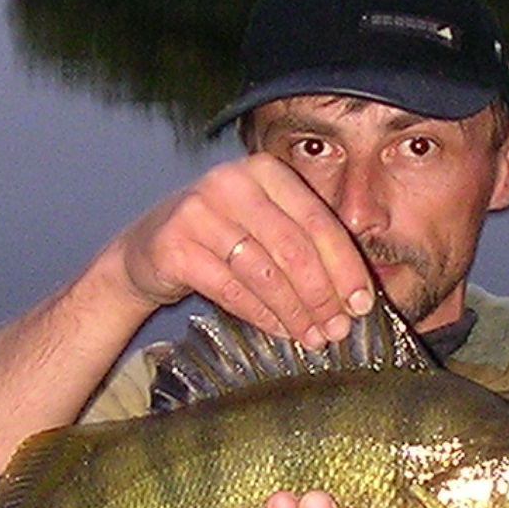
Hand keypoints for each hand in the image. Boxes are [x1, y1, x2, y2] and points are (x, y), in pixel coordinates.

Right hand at [111, 154, 375, 344]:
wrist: (145, 250)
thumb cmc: (219, 239)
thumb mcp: (263, 226)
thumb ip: (306, 247)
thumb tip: (358, 296)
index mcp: (263, 170)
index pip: (317, 220)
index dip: (345, 266)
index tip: (362, 303)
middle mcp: (230, 182)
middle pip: (293, 247)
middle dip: (322, 295)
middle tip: (339, 328)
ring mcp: (197, 212)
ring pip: (264, 272)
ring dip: (295, 312)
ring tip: (314, 338)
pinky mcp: (174, 246)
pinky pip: (231, 289)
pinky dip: (262, 315)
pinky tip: (282, 332)